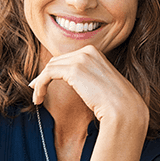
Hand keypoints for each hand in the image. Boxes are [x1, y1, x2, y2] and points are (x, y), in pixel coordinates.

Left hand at [28, 45, 147, 124]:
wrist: (123, 109)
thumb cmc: (115, 102)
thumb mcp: (100, 83)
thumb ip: (86, 77)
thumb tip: (71, 80)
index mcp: (94, 52)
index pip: (66, 59)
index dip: (52, 71)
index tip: (43, 84)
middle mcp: (87, 51)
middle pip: (56, 61)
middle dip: (44, 76)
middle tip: (36, 90)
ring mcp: (80, 59)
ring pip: (49, 68)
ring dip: (40, 84)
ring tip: (37, 99)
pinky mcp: (73, 70)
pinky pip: (47, 75)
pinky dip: (39, 85)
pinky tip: (38, 98)